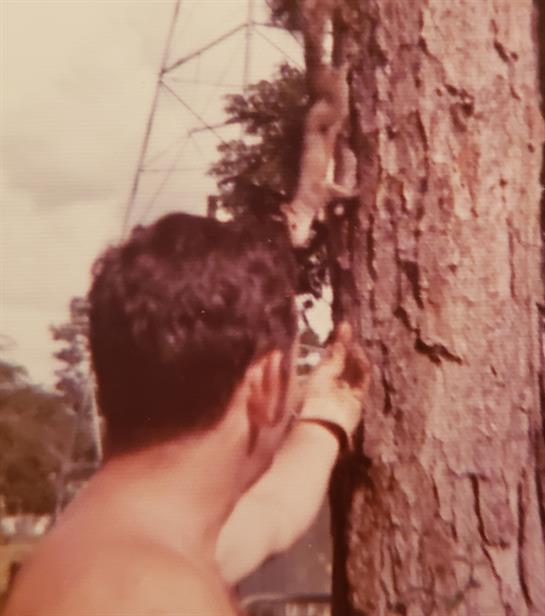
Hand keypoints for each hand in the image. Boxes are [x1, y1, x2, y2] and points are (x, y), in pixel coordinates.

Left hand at [299, 322, 370, 437]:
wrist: (322, 423)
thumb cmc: (313, 396)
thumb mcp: (323, 370)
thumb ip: (336, 353)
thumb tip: (342, 329)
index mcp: (317, 378)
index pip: (330, 357)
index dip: (336, 343)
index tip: (342, 327)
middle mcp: (332, 385)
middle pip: (343, 362)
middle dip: (346, 346)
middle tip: (348, 328)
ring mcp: (345, 393)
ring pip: (354, 370)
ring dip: (355, 356)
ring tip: (355, 343)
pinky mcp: (358, 400)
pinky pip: (362, 380)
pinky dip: (363, 367)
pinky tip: (360, 356)